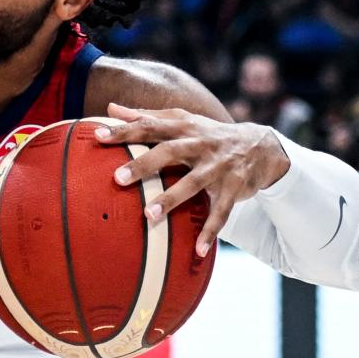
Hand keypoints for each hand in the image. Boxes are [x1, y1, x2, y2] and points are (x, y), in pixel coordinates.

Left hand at [94, 103, 290, 257]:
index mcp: (183, 127)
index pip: (149, 125)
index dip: (124, 129)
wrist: (260, 146)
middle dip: (144, 164)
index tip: (98, 134)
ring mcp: (218, 166)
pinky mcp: (234, 187)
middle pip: (169, 151)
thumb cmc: (207, 134)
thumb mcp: (181, 120)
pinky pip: (221, 211)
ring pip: (193, 183)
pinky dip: (210, 231)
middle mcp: (200, 143)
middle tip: (117, 178)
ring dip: (171, 200)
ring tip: (147, 216)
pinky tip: (197, 250)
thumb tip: (110, 108)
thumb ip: (145, 116)